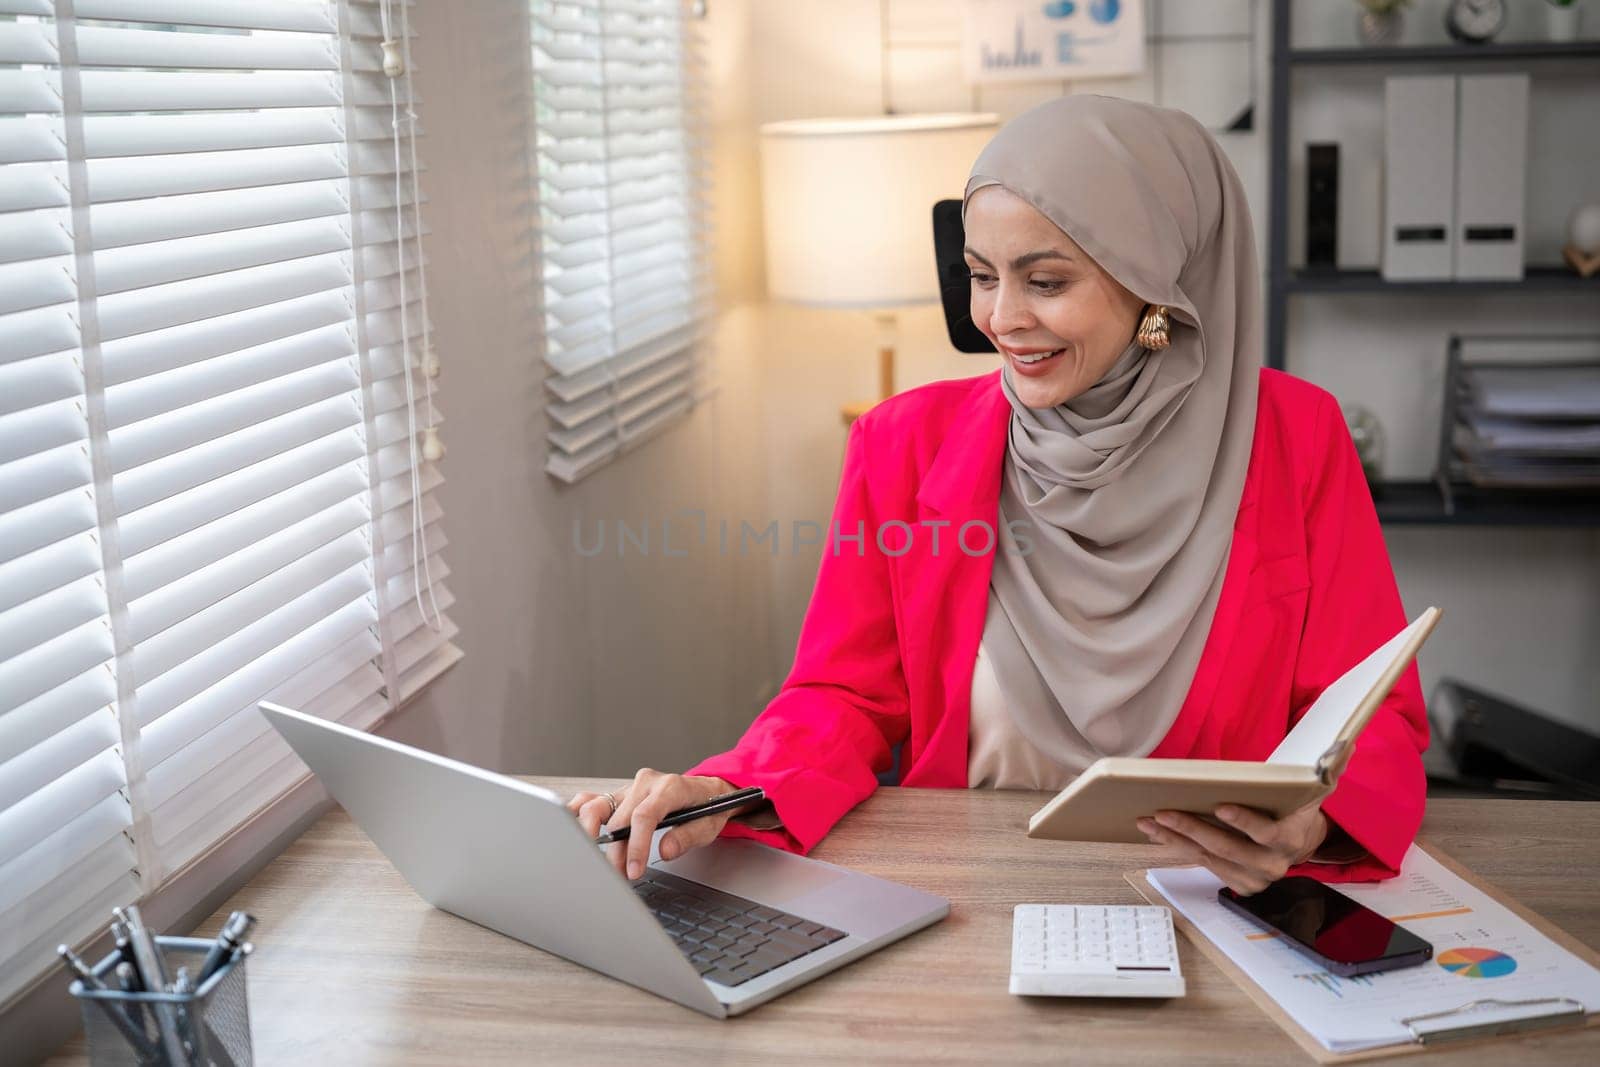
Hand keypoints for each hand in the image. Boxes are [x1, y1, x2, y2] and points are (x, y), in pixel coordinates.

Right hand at [566, 770, 738, 881]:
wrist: (706, 791)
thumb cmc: (708, 808)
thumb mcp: (707, 826)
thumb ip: (686, 837)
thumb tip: (664, 851)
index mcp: (669, 787)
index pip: (644, 816)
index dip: (635, 846)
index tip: (633, 871)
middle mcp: (645, 783)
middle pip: (619, 819)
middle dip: (616, 852)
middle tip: (618, 877)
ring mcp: (628, 787)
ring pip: (596, 806)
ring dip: (592, 837)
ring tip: (597, 861)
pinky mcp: (618, 794)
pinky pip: (590, 799)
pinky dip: (577, 814)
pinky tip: (575, 832)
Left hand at [1136, 800, 1329, 894]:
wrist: (1298, 838)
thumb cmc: (1287, 808)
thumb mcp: (1290, 794)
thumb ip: (1276, 786)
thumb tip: (1235, 774)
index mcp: (1290, 838)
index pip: (1267, 832)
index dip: (1243, 820)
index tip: (1220, 807)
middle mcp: (1274, 864)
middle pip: (1228, 848)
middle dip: (1192, 829)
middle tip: (1163, 813)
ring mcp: (1256, 879)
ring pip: (1210, 858)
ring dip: (1175, 840)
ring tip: (1149, 822)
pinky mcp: (1240, 885)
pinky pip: (1205, 865)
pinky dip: (1179, 848)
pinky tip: (1159, 835)